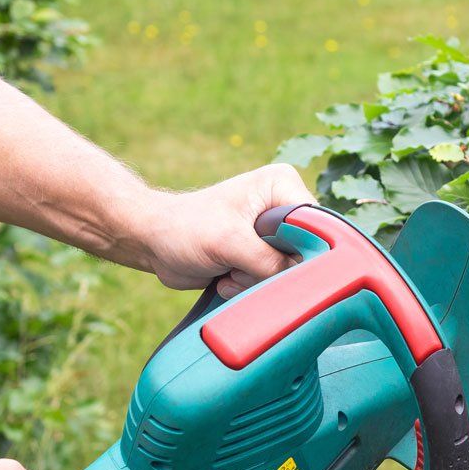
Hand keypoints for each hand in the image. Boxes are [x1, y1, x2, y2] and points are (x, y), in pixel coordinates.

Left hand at [143, 164, 314, 297]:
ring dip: (255, 280)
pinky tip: (225, 274)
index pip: (317, 223)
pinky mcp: (262, 254)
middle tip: (239, 263)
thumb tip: (303, 281)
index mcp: (282, 185)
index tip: (276, 266)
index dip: (305, 250)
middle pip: (304, 251)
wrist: (151, 242)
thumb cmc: (185, 230)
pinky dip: (247, 285)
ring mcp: (273, 232)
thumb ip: (271, 262)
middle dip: (272, 268)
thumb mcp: (231, 243)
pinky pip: (271, 281)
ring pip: (287, 272)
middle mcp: (283, 205)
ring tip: (227, 268)